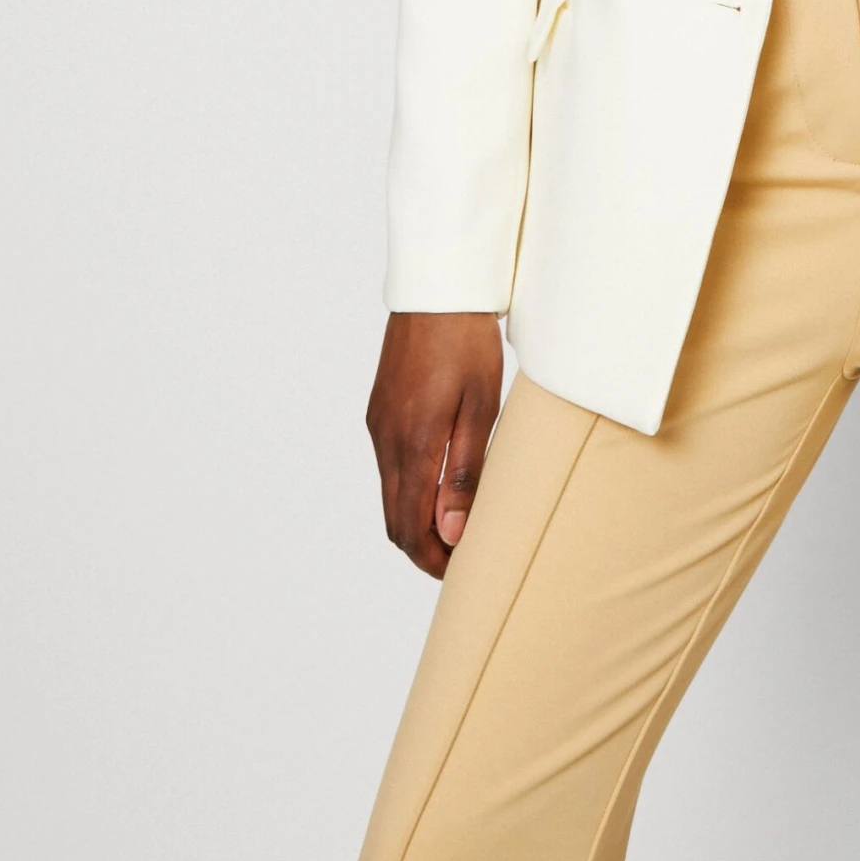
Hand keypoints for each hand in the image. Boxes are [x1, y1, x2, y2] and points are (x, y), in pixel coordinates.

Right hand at [366, 311, 502, 577]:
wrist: (436, 290)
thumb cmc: (467, 343)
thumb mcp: (480, 407)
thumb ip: (465, 473)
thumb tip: (451, 532)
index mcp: (413, 444)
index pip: (412, 528)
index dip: (434, 560)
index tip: (462, 571)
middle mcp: (386, 440)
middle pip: (395, 520)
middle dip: (424, 548)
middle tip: (461, 558)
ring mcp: (379, 425)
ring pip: (389, 495)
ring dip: (415, 520)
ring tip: (456, 525)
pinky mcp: (379, 411)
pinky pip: (388, 467)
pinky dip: (408, 490)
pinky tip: (439, 485)